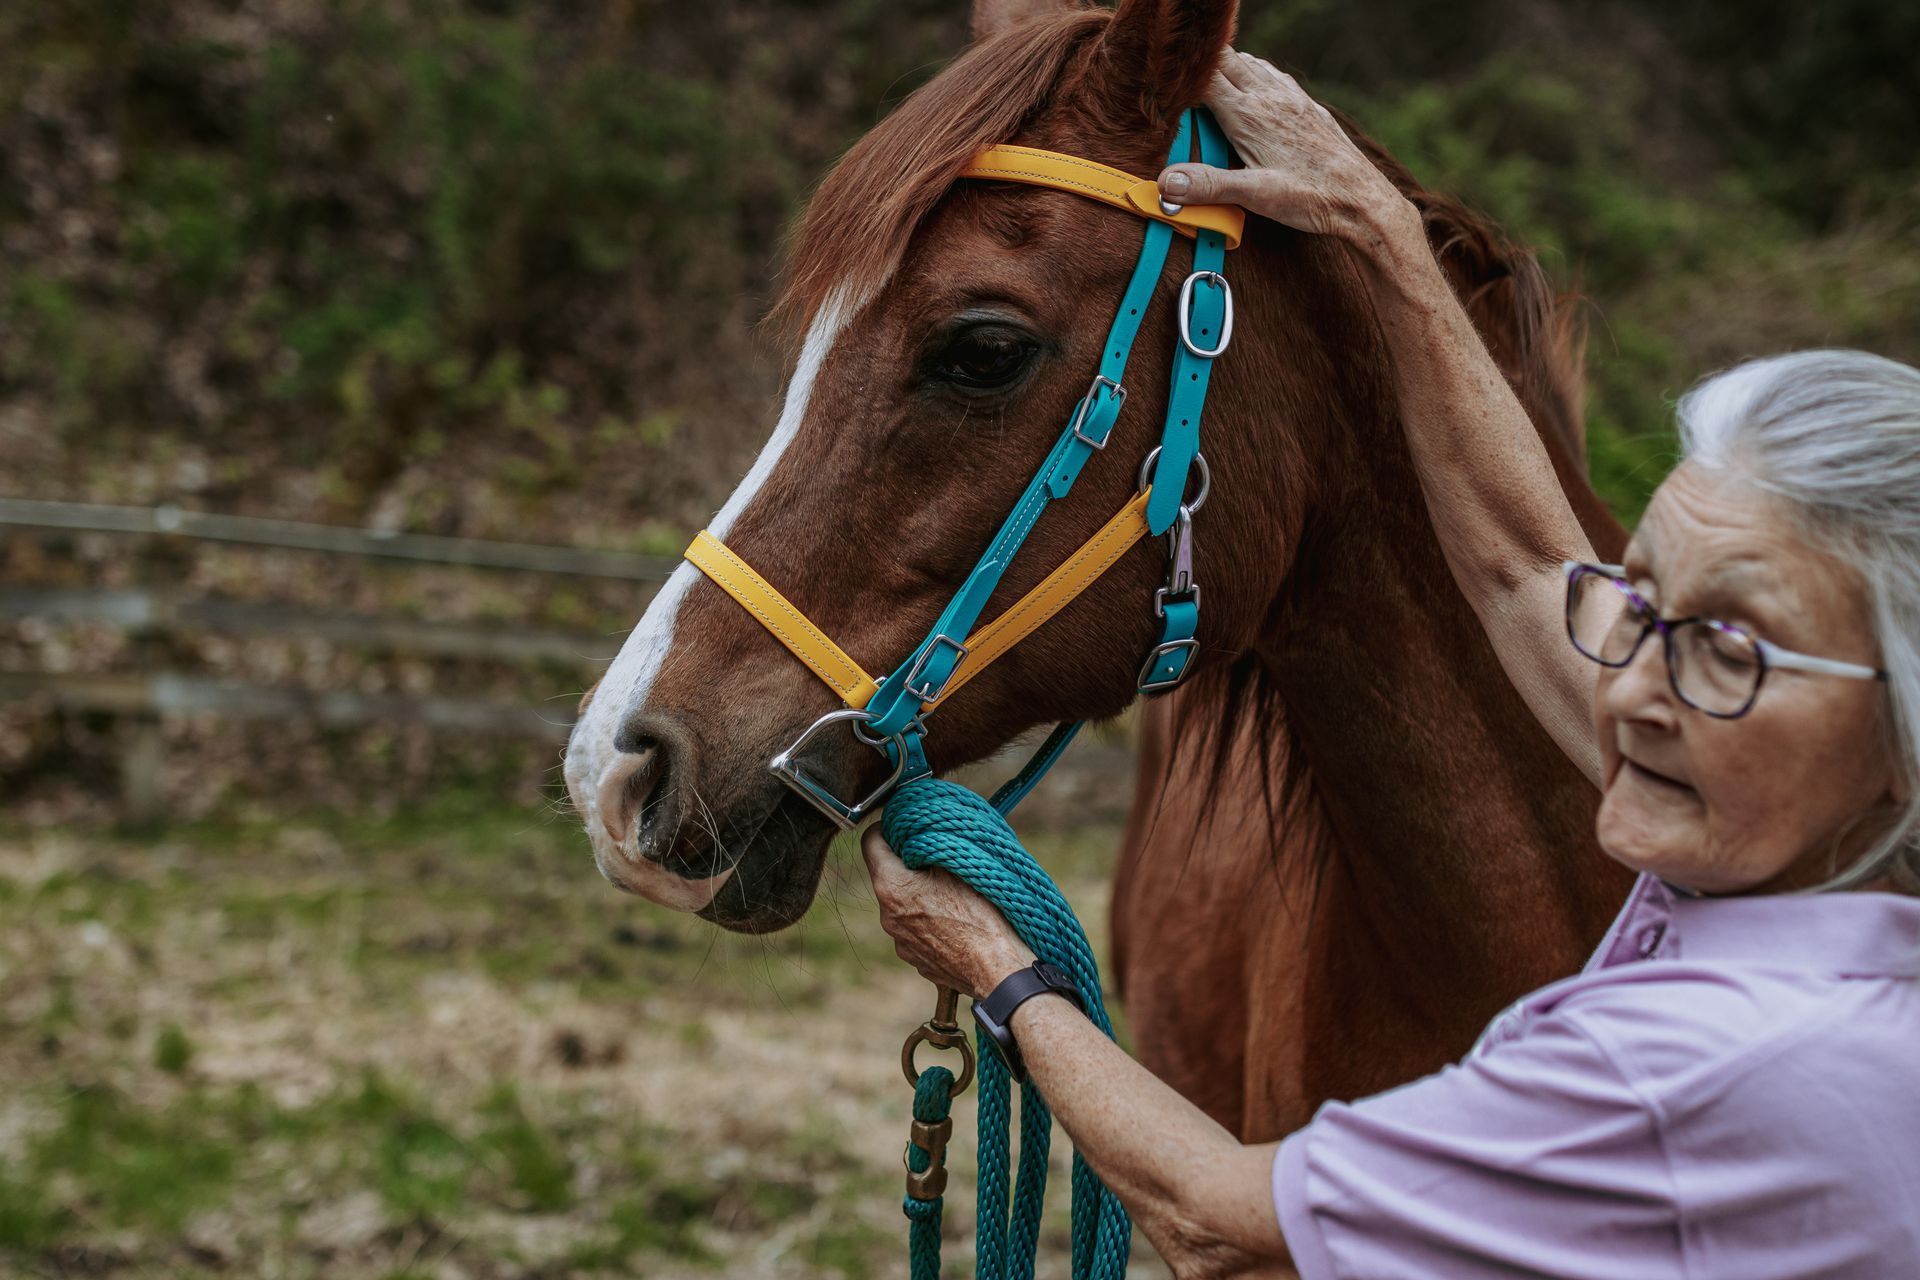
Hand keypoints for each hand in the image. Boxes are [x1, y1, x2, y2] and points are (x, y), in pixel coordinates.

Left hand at [862, 826, 1035, 998]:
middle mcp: (887, 917)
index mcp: (892, 887)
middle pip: (889, 874)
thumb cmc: (983, 916)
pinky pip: (917, 929)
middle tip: (940, 855)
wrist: (999, 972)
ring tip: (955, 892)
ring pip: (904, 903)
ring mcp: (901, 943)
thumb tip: (916, 829)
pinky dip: (930, 918)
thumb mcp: (958, 864)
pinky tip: (958, 918)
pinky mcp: (916, 960)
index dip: (889, 827)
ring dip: (921, 892)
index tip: (907, 823)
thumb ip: (929, 841)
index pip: (871, 842)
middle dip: (909, 862)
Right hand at [1159, 49, 1411, 243]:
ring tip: (1209, 85)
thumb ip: (1209, 185)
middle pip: (1226, 61)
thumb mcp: (1255, 196)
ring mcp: (1292, 98)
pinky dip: (1255, 75)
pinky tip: (1254, 92)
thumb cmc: (1312, 197)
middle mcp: (1270, 97)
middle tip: (1180, 83)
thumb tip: (1166, 183)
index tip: (1162, 86)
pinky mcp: (1308, 107)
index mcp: (1249, 115)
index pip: (1205, 77)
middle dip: (1201, 67)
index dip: (1181, 77)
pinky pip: (1274, 76)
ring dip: (1228, 68)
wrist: (1363, 199)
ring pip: (1251, 64)